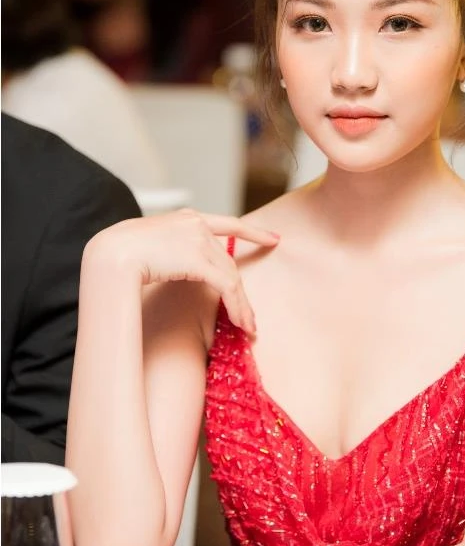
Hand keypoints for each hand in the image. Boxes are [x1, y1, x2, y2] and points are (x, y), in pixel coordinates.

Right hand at [84, 209, 278, 334]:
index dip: (252, 233)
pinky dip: (237, 306)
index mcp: (185, 218)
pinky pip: (228, 286)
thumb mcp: (147, 244)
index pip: (227, 224)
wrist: (110, 253)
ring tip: (248, 327)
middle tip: (251, 315)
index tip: (274, 238)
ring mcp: (199, 239)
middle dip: (242, 291)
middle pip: (229, 262)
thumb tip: (165, 264)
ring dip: (241, 305)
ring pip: (232, 276)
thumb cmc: (117, 253)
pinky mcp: (199, 258)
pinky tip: (241, 322)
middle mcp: (197, 224)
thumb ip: (165, 250)